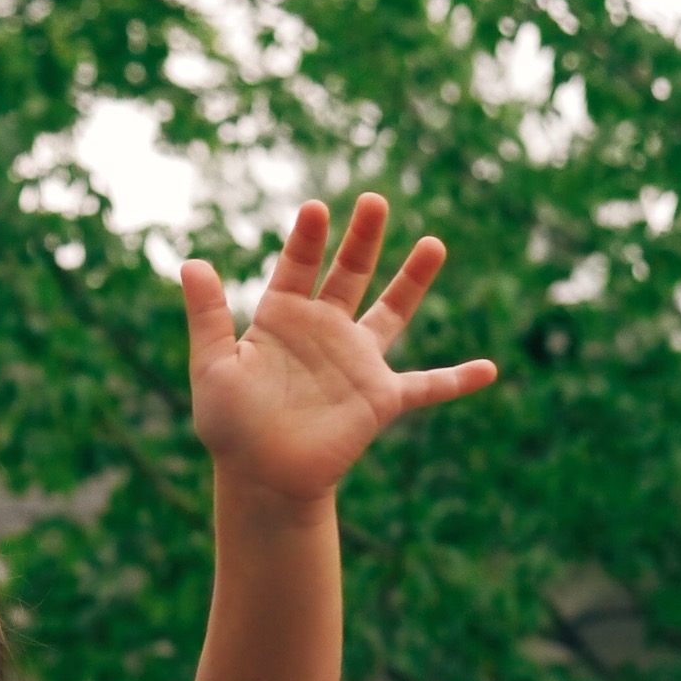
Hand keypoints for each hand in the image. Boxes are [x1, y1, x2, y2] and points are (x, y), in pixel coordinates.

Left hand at [184, 197, 496, 504]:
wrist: (261, 480)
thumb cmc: (231, 427)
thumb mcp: (212, 368)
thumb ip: (207, 316)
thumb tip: (190, 263)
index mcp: (282, 319)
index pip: (297, 267)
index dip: (306, 240)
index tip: (314, 210)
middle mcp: (324, 331)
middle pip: (349, 274)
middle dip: (362, 239)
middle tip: (374, 200)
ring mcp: (356, 362)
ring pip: (392, 312)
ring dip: (413, 280)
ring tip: (434, 243)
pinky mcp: (380, 398)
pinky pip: (427, 387)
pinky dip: (457, 380)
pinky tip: (490, 370)